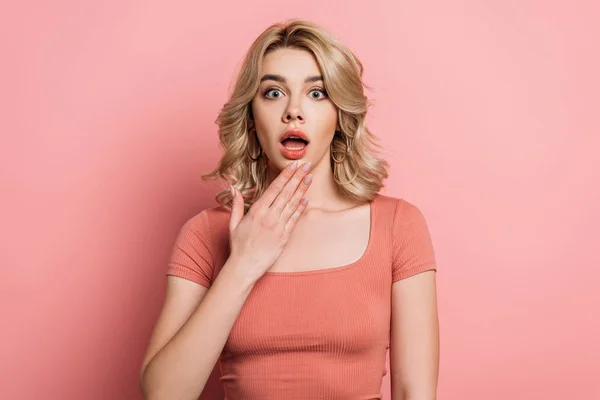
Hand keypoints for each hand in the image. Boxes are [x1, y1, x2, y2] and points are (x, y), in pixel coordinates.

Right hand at [227, 160, 311, 282]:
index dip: (285, 175)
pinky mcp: (284, 237)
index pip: (274, 188)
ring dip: (302, 190)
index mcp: (257, 211)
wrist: (244, 267)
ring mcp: (278, 227)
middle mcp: (269, 217)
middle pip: (286, 193)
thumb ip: (237, 204)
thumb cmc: (238, 245)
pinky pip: (294, 220)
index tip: (294, 165)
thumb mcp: (234, 223)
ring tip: (309, 178)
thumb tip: (234, 188)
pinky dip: (301, 209)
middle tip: (306, 166)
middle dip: (297, 177)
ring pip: (292, 204)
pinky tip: (306, 199)